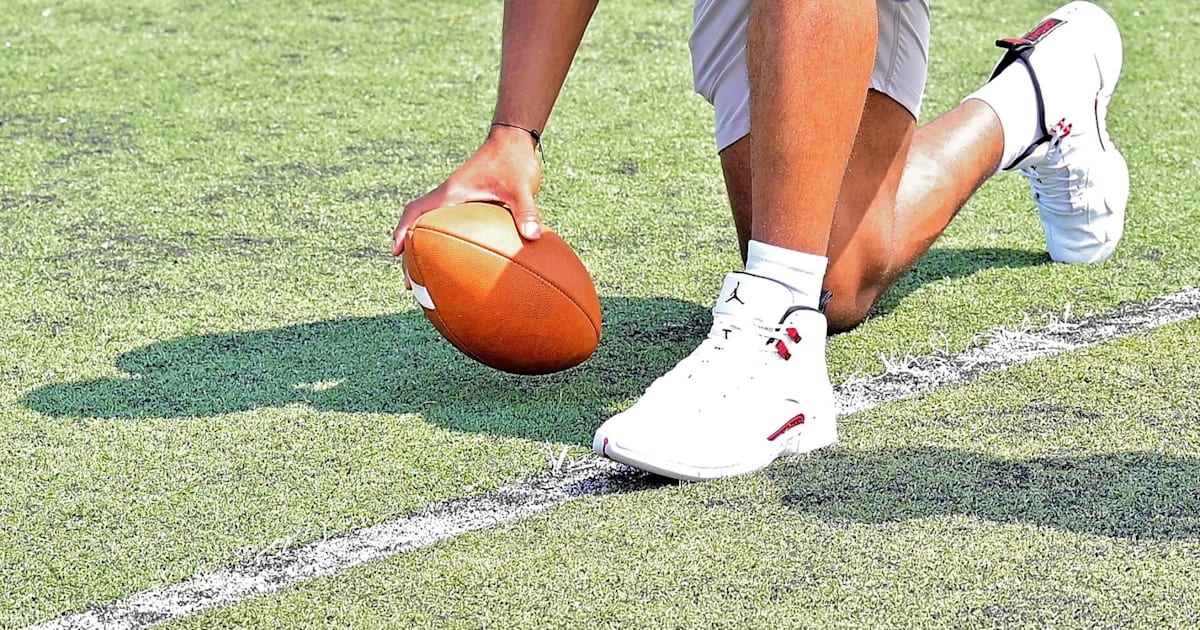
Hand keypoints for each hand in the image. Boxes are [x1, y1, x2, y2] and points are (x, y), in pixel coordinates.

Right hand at [392, 126, 543, 268]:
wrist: (516, 141)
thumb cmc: (514, 159)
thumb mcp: (522, 186)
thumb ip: (527, 211)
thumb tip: (533, 237)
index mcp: (452, 193)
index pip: (416, 211)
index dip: (402, 231)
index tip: (395, 253)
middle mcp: (450, 197)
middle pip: (418, 225)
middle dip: (410, 251)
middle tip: (411, 282)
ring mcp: (459, 200)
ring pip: (432, 226)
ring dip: (426, 249)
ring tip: (429, 279)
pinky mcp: (471, 202)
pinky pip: (453, 226)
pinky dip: (450, 243)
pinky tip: (463, 264)